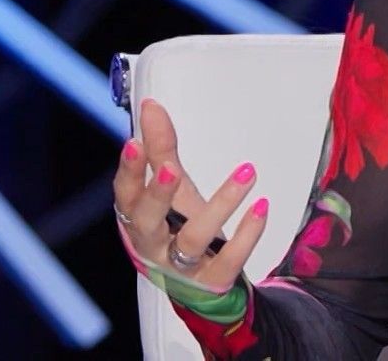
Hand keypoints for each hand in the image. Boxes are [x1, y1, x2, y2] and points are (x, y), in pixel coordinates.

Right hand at [112, 97, 269, 295]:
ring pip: (193, 238)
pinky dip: (247, 234)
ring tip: (247, 171)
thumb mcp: (171, 188)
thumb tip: (151, 107)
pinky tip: (261, 206)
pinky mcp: (212, 280)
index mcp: (139, 220)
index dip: (128, 171)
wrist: (202, 281)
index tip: (134, 143)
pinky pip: (229, 259)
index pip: (126, 195)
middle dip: (157, 193)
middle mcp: (154, 246)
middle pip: (148, 221)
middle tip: (171, 167)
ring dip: (220, 204)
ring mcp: (182, 267)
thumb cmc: (178, 227)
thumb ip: (161, 149)